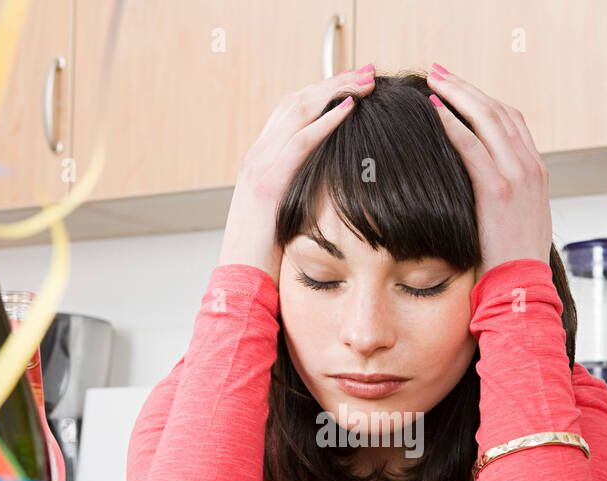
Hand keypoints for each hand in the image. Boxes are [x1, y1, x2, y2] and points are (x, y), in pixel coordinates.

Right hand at [217, 64, 376, 283]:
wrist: (239, 281)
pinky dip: (325, 121)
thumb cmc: (267, 259)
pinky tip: (349, 108)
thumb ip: (304, 195)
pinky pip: (299, 142)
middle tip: (367, 72)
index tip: (355, 85)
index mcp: (263, 162)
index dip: (325, 93)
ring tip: (364, 81)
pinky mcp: (267, 183)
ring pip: (298, 110)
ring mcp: (259, 166)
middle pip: (297, 101)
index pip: (294, 112)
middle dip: (334, 83)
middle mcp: (258, 156)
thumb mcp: (289, 217)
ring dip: (335, 91)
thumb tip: (334, 189)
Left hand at [425, 65, 551, 280]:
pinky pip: (472, 146)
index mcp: (536, 171)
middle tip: (438, 72)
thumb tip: (476, 187)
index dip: (483, 100)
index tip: (458, 90)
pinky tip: (433, 110)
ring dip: (456, 94)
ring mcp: (517, 175)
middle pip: (497, 110)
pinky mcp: (498, 190)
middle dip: (465, 87)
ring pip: (486, 118)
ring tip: (432, 80)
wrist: (523, 285)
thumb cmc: (512, 261)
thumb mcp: (516, 220)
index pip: (511, 120)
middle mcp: (530, 166)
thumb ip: (503, 195)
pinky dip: (452, 123)